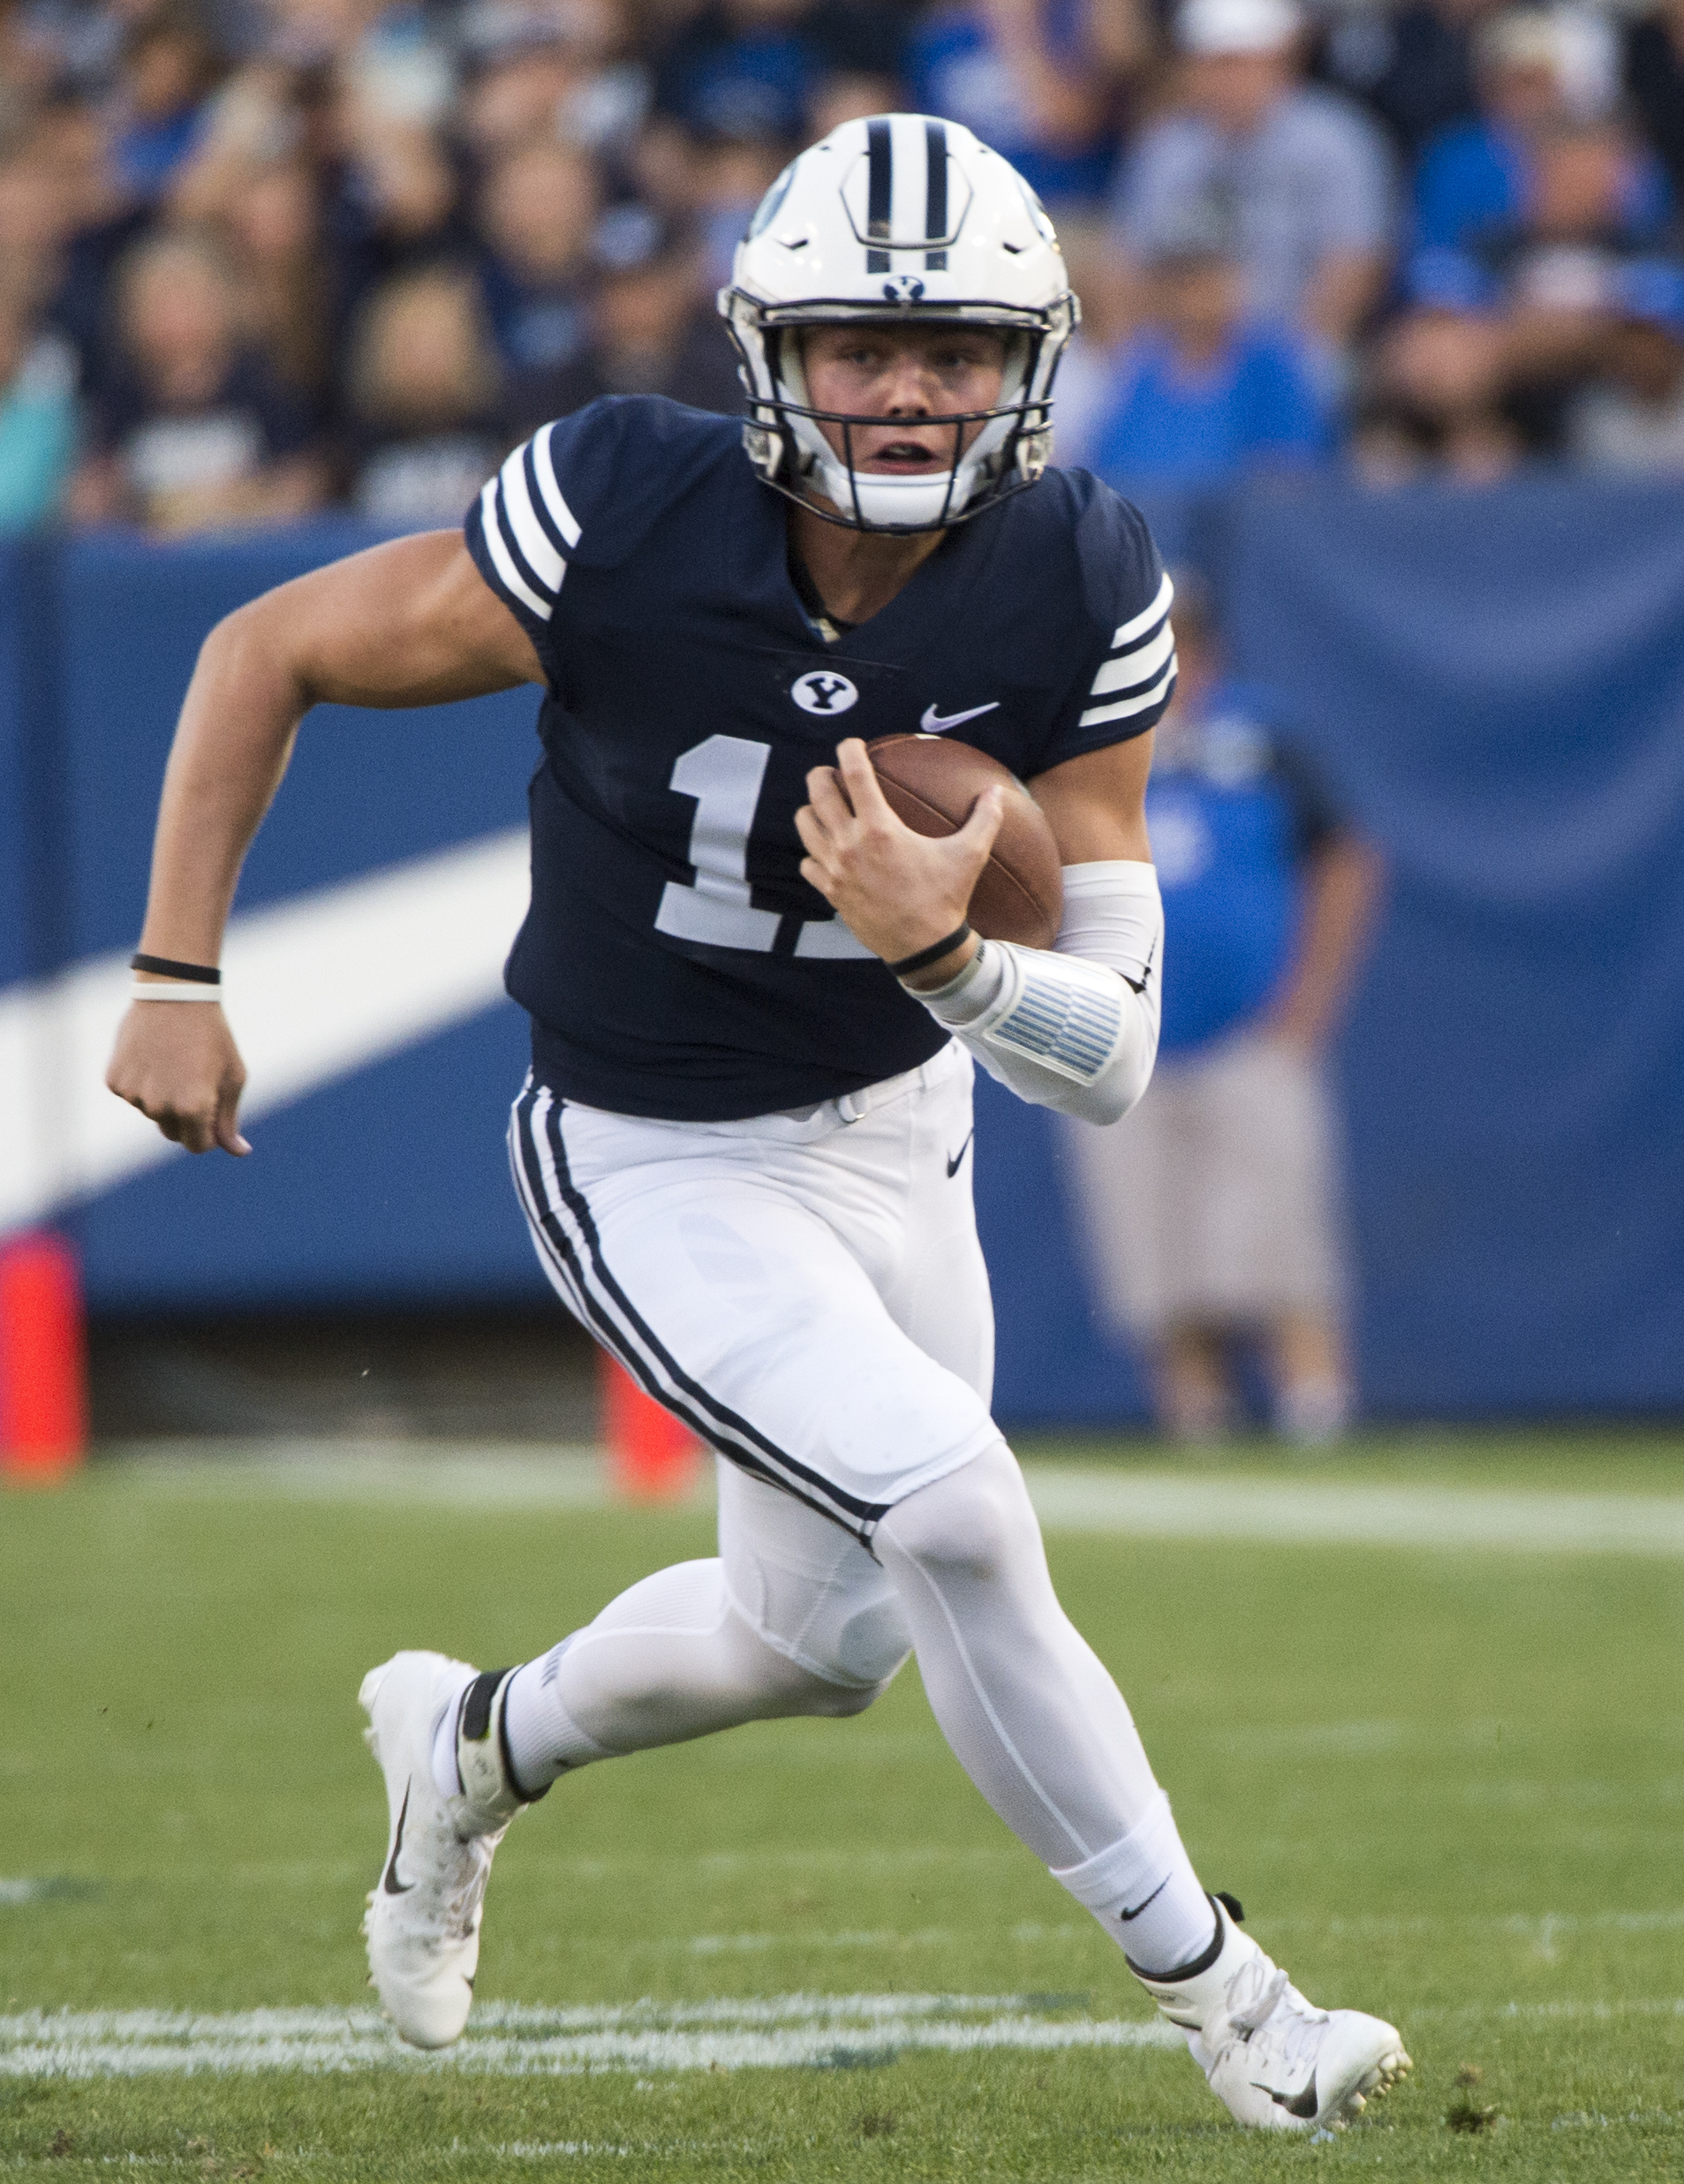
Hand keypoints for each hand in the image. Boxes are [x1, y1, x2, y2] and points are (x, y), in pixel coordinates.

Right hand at [106, 1003, 251, 1154]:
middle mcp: (160, 1107)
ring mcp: (134, 1095)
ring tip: (173, 1062)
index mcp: (193, 1109)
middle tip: (193, 1081)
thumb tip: (238, 1151)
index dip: (207, 1134)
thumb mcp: (231, 1077)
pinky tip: (152, 1057)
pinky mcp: (115, 1082)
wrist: (174, 994)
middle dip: (185, 1117)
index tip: (211, 1114)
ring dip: (162, 1098)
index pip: (198, 1146)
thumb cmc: (212, 1036)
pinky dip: (141, 1083)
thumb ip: (229, 1119)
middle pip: (173, 1133)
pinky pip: (131, 1095)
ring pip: (152, 1113)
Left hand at [795, 738, 1004, 976]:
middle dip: (821, 774)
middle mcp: (850, 844)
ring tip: (826, 808)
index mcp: (880, 829)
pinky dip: (813, 852)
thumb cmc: (946, 899)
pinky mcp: (830, 891)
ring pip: (804, 824)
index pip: (854, 774)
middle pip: (818, 792)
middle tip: (831, 773)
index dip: (849, 750)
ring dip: (812, 809)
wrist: (923, 948)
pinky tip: (827, 851)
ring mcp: (835, 869)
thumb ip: (985, 820)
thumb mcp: (969, 857)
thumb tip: (997, 792)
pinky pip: (807, 862)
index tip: (851, 744)